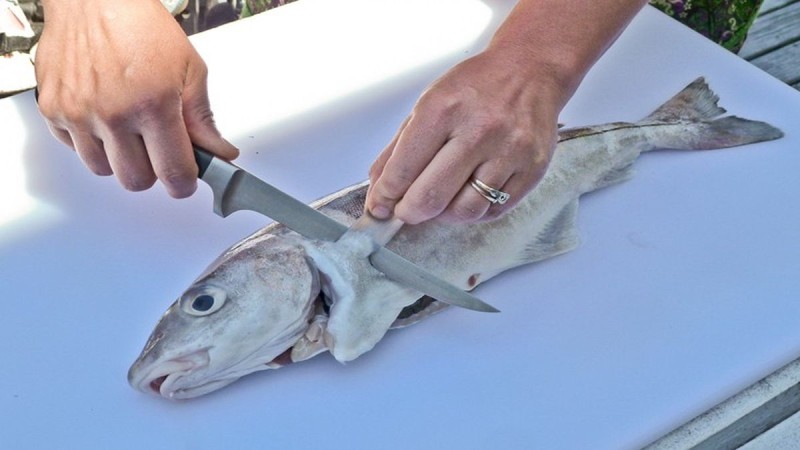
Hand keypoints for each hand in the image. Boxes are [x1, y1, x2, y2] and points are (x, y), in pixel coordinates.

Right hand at [35, 0, 237, 197]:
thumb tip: (218, 151)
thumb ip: (202, 117)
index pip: (173, 172)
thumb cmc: (140, 25)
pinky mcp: (54, 110)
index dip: (184, 183)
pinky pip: (75, 149)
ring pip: (103, 170)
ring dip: (121, 159)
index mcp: (153, 105)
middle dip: (153, 172)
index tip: (186, 179)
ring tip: (130, 128)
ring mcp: (79, 114)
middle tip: (159, 149)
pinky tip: (104, 118)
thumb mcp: (189, 68)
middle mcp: (113, 114)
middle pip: (136, 181)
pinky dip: (92, 142)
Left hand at [366, 49, 560, 224]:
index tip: (379, 206)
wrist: (529, 70)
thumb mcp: (429, 103)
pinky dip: (473, 212)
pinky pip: (493, 211)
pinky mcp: (531, 170)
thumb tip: (380, 189)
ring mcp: (509, 153)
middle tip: (405, 211)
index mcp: (444, 109)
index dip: (385, 195)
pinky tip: (465, 198)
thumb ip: (399, 148)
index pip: (403, 169)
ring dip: (442, 216)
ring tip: (437, 204)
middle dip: (409, 212)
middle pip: (431, 197)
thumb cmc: (476, 86)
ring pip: (464, 211)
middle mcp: (479, 131)